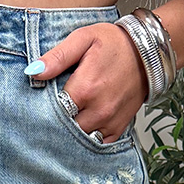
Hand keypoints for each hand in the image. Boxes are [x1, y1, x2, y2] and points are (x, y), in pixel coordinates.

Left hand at [33, 23, 149, 143]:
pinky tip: (81, 130)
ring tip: (66, 122)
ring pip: (79, 139)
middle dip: (56, 123)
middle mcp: (98, 110)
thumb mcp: (83, 39)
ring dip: (70, 134)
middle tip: (51, 115)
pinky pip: (97, 145)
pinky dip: (87, 140)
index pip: (53, 111)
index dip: (43, 110)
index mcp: (85, 89)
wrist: (149, 52)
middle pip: (65, 128)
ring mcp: (109, 122)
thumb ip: (58, 57)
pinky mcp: (118, 129)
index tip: (39, 107)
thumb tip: (34, 71)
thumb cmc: (115, 43)